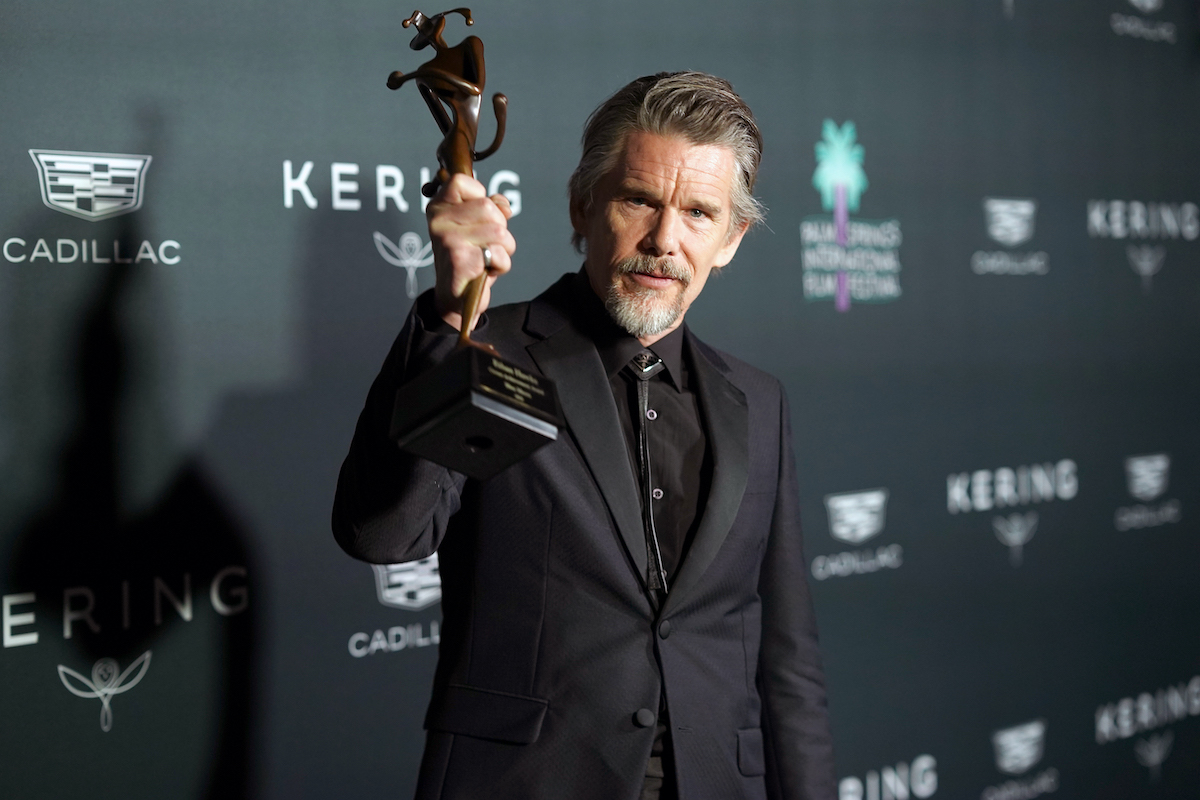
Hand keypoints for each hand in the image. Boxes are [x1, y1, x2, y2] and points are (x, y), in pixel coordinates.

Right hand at [426, 173, 515, 330]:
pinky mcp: (460, 260)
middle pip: (488, 207)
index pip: (462, 181)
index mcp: (439, 208)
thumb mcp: (477, 227)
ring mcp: (448, 240)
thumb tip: (502, 204)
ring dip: (504, 249)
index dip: (480, 195)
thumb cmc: (468, 258)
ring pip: (499, 232)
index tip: (480, 216)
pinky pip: (498, 254)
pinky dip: (501, 265)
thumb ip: (490, 208)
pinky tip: (486, 271)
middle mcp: (439, 221)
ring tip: (488, 257)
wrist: (456, 297)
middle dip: (500, 227)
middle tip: (487, 244)